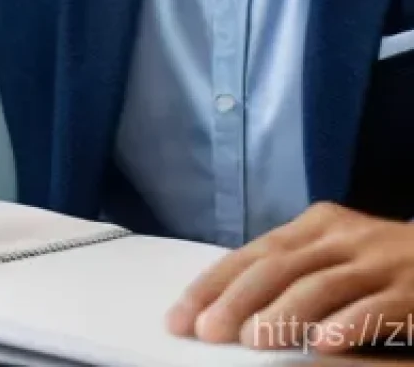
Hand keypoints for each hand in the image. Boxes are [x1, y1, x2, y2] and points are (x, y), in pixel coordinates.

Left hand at [166, 202, 413, 354]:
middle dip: (236, 301)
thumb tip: (227, 307)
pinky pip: (374, 307)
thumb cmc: (381, 264)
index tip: (180, 317)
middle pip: (277, 267)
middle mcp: (340, 237)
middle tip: (207, 332)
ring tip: (253, 341)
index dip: (213, 285)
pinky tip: (322, 345)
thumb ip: (290, 274)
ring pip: (319, 285)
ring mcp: (378, 261)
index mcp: (314, 226)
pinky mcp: (412, 291)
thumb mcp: (333, 257)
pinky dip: (347, 324)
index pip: (252, 254)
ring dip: (282, 315)